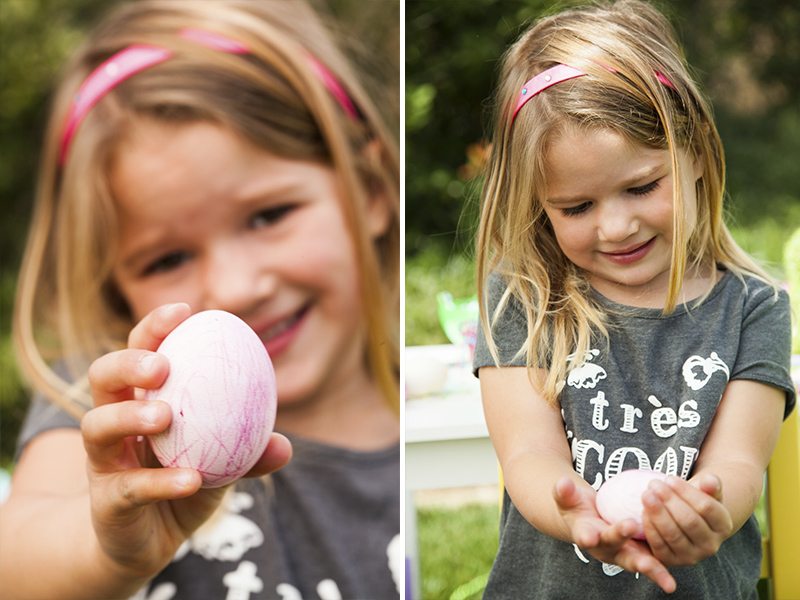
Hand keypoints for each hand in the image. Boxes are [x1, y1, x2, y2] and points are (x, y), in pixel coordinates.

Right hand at [83, 303, 291, 580]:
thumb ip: (249, 453)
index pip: (140, 352)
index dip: (155, 328)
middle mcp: (114, 423)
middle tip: (161, 365)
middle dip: (127, 362)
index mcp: (141, 399)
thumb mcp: (221, 465)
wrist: (145, 544)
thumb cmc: (183, 485)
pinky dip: (160, 481)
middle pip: (103, 377)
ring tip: (163, 415)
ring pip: (97, 427)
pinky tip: (191, 478)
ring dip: (129, 416)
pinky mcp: (105, 502)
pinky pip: (127, 487)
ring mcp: (104, 462)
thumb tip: (285, 445)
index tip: (184, 311)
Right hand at [554, 476, 676, 593]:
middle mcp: (606, 550)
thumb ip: (564, 492)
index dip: (587, 535)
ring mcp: (624, 555)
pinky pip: (654, 559)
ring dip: (652, 570)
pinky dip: (664, 566)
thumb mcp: (567, 498)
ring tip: (667, 582)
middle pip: (617, 553)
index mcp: (587, 535)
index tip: (589, 536)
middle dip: (627, 551)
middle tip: (639, 550)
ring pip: (639, 563)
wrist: (587, 524)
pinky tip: (678, 576)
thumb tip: (562, 483)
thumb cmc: (577, 508)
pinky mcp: (640, 555)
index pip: (587, 535)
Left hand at [642, 473, 732, 565]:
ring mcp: (692, 557)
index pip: (706, 508)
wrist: (683, 522)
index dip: (686, 492)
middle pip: (689, 521)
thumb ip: (710, 486)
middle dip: (669, 501)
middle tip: (653, 484)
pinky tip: (643, 511)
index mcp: (723, 526)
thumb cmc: (693, 502)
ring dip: (657, 513)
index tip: (669, 478)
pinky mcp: (671, 561)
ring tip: (646, 494)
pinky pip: (659, 544)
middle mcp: (711, 546)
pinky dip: (650, 527)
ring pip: (673, 534)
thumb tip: (710, 480)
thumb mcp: (704, 492)